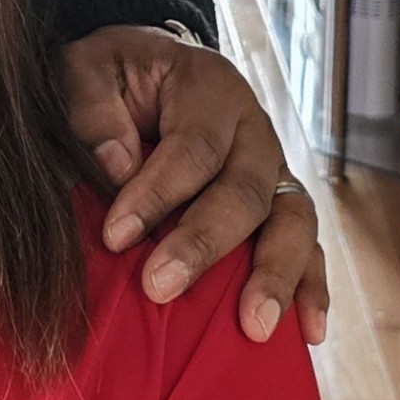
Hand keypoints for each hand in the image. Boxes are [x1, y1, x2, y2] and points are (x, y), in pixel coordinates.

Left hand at [63, 26, 328, 345]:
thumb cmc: (114, 75)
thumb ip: (94, 108)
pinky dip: (311, 287)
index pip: (194, 147)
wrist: (147, 70)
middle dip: (203, 243)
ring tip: (253, 326)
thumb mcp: (88, 68)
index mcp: (210, 88)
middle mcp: (254, 129)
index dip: (158, 193)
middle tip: (159, 287)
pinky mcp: (280, 205)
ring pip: (291, 221)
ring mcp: (275, 169)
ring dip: (274, 275)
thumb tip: (119, 166)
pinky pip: (308, 245)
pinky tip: (308, 331)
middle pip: (245, 190)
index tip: (116, 236)